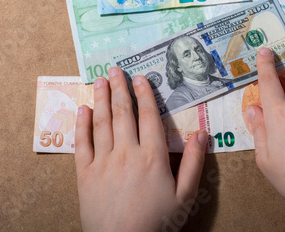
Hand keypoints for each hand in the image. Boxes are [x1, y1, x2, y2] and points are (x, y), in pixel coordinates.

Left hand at [75, 67, 207, 231]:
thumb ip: (195, 163)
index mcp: (152, 156)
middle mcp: (126, 152)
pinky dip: (81, 125)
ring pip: (101, 123)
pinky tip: (82, 110)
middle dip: (119, 88)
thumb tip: (202, 134)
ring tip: (100, 80)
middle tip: (115, 69)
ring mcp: (102, 162)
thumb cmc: (157, 222)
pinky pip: (81, 144)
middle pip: (122, 113)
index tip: (140, 77)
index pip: (148, 116)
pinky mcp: (84, 174)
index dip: (144, 94)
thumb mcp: (185, 196)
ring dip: (101, 98)